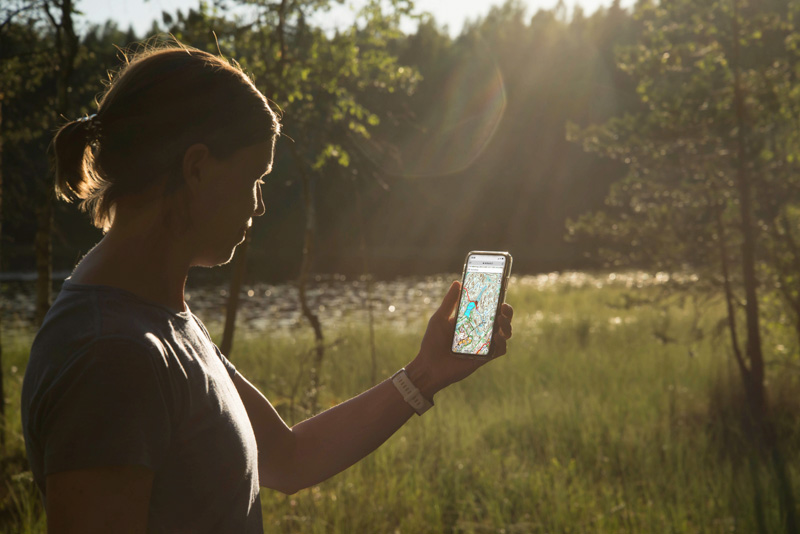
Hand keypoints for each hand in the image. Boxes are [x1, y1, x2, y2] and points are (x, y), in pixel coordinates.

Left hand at [405, 280, 513, 399]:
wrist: (429, 366)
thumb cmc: (432, 342)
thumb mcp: (439, 318)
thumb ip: (450, 302)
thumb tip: (457, 282)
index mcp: (471, 320)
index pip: (489, 307)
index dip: (498, 299)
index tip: (501, 291)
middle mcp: (481, 331)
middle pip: (502, 319)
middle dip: (507, 312)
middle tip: (503, 307)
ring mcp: (484, 344)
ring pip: (505, 333)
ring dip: (507, 325)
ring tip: (500, 320)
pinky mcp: (485, 357)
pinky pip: (500, 350)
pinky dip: (502, 343)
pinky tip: (495, 337)